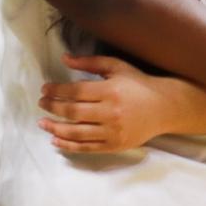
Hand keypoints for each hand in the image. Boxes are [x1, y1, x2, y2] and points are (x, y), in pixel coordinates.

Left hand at [38, 54, 179, 151]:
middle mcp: (111, 113)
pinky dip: (69, 146)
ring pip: (77, 133)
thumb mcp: (116, 67)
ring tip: (42, 123)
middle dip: (52, 108)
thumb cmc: (138, 84)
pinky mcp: (115, 146)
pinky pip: (87, 148)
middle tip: (41, 104)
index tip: (44, 89)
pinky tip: (55, 141)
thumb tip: (64, 58)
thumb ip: (89, 62)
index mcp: (110, 91)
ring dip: (55, 129)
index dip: (56, 91)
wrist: (164, 108)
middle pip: (73, 112)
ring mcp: (113, 132)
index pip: (76, 92)